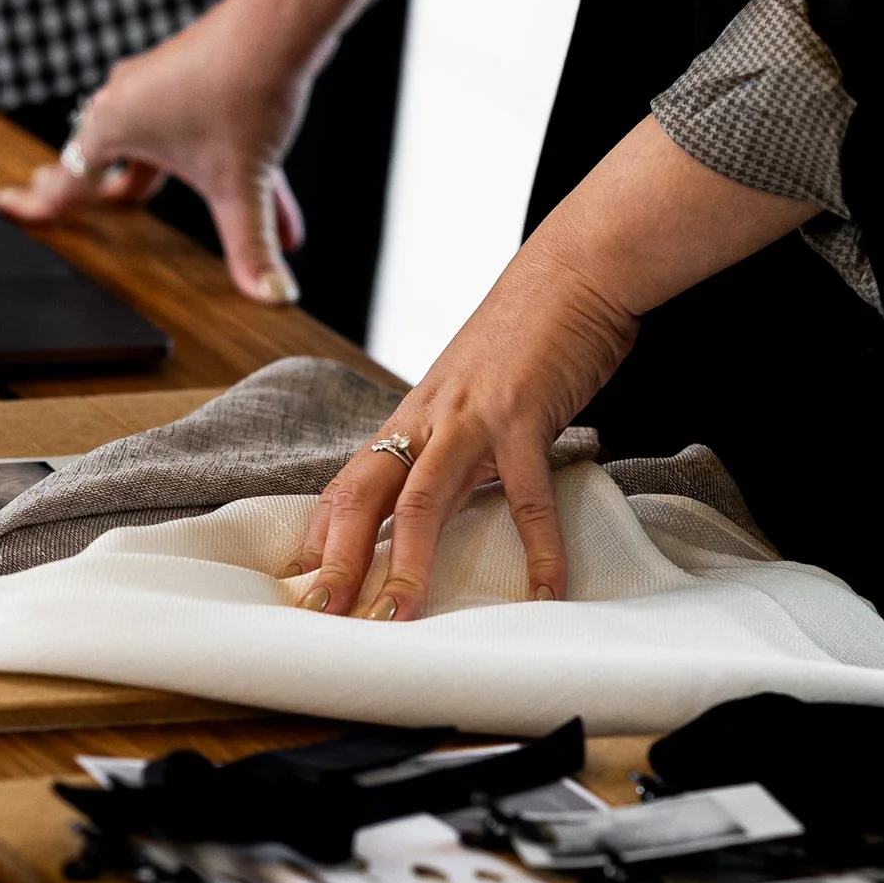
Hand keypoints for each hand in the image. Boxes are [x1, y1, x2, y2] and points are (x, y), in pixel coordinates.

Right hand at [0, 0, 447, 300]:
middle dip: (108, 194)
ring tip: (221, 217)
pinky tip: (277, 198)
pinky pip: (197, 131)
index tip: (6, 204)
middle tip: (75, 202)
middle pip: (108, 162)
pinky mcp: (190, 72)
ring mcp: (156, 83)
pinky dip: (223, 164)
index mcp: (112, 127)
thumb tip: (271, 293)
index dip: (38, 204)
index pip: (66, 181)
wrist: (277, 27)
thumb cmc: (242, 92)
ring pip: (166, 150)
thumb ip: (251, 245)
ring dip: (193, 187)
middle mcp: (124, 100)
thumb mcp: (241, 186)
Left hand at [289, 122, 814, 620]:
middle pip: (363, 493)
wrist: (579, 265)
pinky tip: (547, 589)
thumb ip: (459, 437)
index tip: (304, 582)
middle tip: (320, 613)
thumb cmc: (533, 328)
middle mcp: (429, 415)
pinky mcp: (522, 414)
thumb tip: (455, 487)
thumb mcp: (476, 387)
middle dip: (337, 557)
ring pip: (421, 498)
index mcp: (415, 413)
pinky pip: (525, 493)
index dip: (322, 532)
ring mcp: (472, 415)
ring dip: (406, 561)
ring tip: (396, 616)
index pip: (352, 480)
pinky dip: (538, 547)